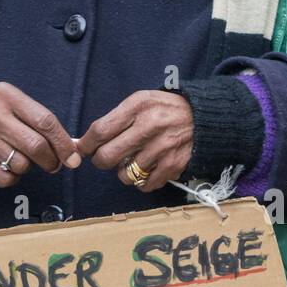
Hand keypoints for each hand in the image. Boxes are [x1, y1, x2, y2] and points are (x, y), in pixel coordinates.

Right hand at [0, 82, 81, 187]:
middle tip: (54, 163)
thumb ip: (36, 118)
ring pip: (22, 164)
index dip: (64, 142)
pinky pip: (6, 178)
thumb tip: (69, 146)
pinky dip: (14, 177)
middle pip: (36, 146)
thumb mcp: (9, 98)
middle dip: (52, 160)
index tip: (74, 155)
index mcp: (7, 97)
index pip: (45, 121)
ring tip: (23, 158)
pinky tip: (9, 166)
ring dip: (30, 166)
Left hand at [76, 91, 193, 193]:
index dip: (86, 144)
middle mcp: (149, 127)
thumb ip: (114, 118)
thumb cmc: (163, 109)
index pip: (100, 131)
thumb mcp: (139, 101)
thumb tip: (86, 142)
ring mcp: (162, 148)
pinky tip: (147, 169)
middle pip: (108, 157)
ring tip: (132, 161)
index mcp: (137, 107)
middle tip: (105, 158)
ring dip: (124, 172)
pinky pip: (145, 185)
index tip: (84, 149)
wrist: (202, 116)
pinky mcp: (174, 165)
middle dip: (100, 161)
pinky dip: (142, 181)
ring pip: (125, 175)